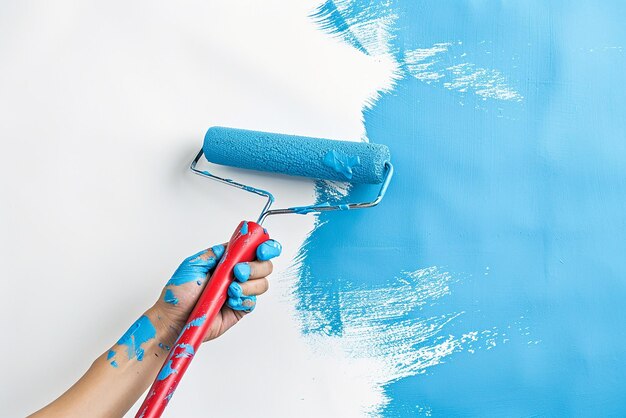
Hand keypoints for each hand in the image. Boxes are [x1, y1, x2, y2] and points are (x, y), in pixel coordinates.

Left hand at [152, 239, 281, 342]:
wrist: (174, 321)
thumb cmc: (178, 295)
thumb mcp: (192, 265)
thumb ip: (214, 253)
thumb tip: (233, 244)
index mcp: (226, 261)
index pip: (251, 249)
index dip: (263, 247)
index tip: (260, 249)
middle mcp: (235, 275)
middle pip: (264, 265)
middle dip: (255, 267)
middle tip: (238, 272)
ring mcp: (239, 292)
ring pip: (262, 284)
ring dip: (249, 285)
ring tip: (231, 289)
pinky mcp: (239, 309)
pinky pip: (252, 302)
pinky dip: (243, 299)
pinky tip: (230, 301)